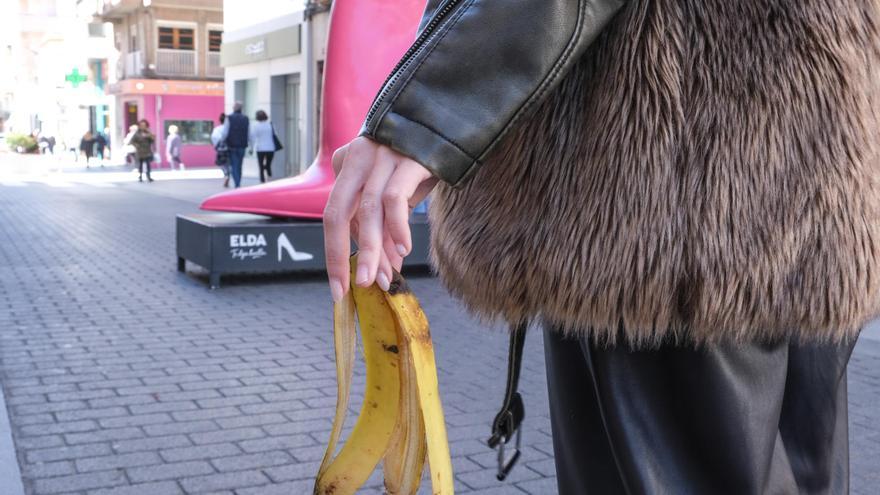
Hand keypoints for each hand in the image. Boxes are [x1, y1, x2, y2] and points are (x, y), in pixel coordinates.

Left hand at [324, 136, 438, 301]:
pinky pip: (394, 198)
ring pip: (367, 210)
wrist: (449, 122)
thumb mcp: (394, 192)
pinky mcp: (406, 159)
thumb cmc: (418, 163)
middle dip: (341, 256)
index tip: (340, 289)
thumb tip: (385, 271)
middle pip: (337, 213)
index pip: (333, 217)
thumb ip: (384, 228)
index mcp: (348, 166)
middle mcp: (359, 159)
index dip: (334, 255)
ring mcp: (381, 157)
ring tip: (380, 278)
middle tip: (354, 287)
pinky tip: (403, 249)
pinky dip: (396, 227)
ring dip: (372, 249)